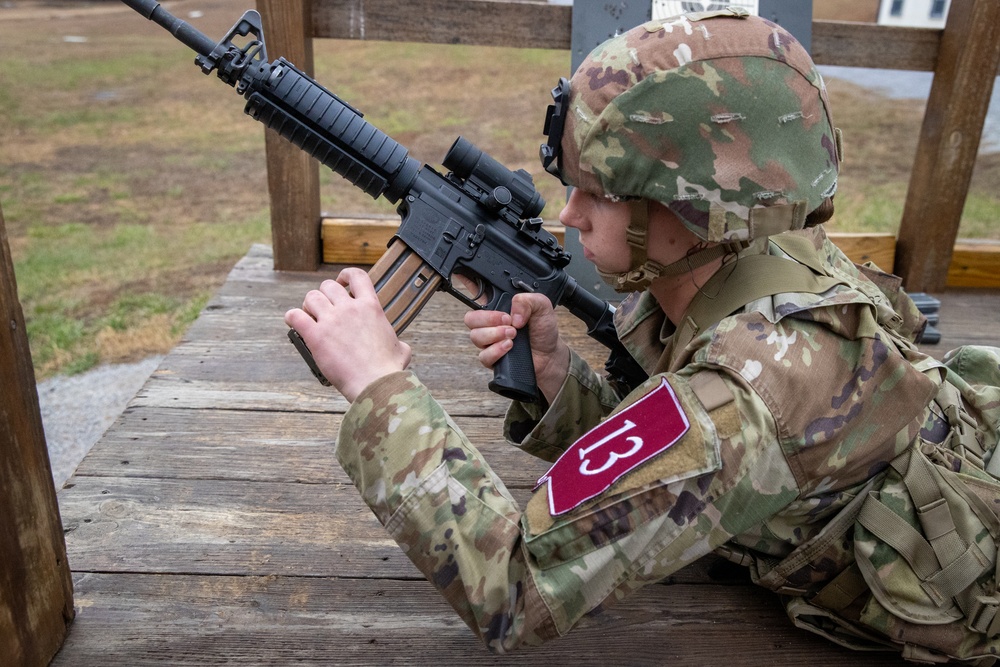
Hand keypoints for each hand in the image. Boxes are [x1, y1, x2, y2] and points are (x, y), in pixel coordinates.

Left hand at [284, 267, 410, 401]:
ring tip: (310, 317)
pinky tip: (294, 323)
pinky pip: (295, 316)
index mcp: (371, 307)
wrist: (375, 383)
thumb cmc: (388, 369)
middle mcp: (350, 309)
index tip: (341, 283)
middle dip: (324, 295)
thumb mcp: (401, 349)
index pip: (357, 276)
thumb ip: (398, 342)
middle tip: (324, 309)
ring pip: (311, 297)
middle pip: (328, 286)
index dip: (345, 275)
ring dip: (308, 306)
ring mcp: (332, 321)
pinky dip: (292, 317)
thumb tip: (401, 347)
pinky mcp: (316, 336)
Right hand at [464, 292, 568, 403]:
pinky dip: (496, 350)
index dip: (466, 282)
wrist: (550, 355)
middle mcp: (490, 322)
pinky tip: (509, 346)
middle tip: (508, 320)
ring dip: (494, 334)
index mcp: (499, 305)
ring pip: (475, 336)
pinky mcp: (492, 358)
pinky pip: (483, 355)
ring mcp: (489, 341)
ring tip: (513, 334)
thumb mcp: (542, 306)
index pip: (477, 291)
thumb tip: (512, 313)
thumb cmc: (543, 329)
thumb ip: (527, 300)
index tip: (460, 275)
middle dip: (488, 318)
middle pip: (470, 318)